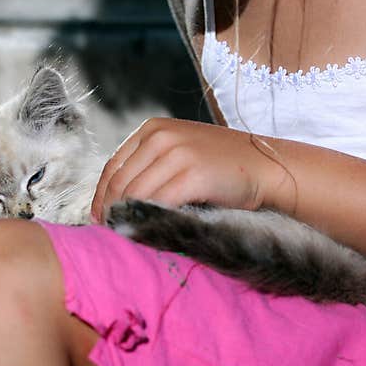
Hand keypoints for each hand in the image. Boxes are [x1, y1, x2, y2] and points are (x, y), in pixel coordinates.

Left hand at [90, 118, 273, 223]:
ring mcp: (178, 154)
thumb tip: (113, 202)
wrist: (265, 166)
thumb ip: (150, 167)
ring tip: (130, 236)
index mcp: (152, 129)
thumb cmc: (221, 166)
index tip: (100, 219)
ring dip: (130, 219)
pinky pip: (160, 203)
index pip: (113, 166)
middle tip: (113, 234)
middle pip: (121, 183)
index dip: (100, 197)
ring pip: (137, 195)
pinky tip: (151, 232)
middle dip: (113, 212)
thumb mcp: (180, 153)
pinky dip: (151, 220)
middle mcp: (161, 137)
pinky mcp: (193, 174)